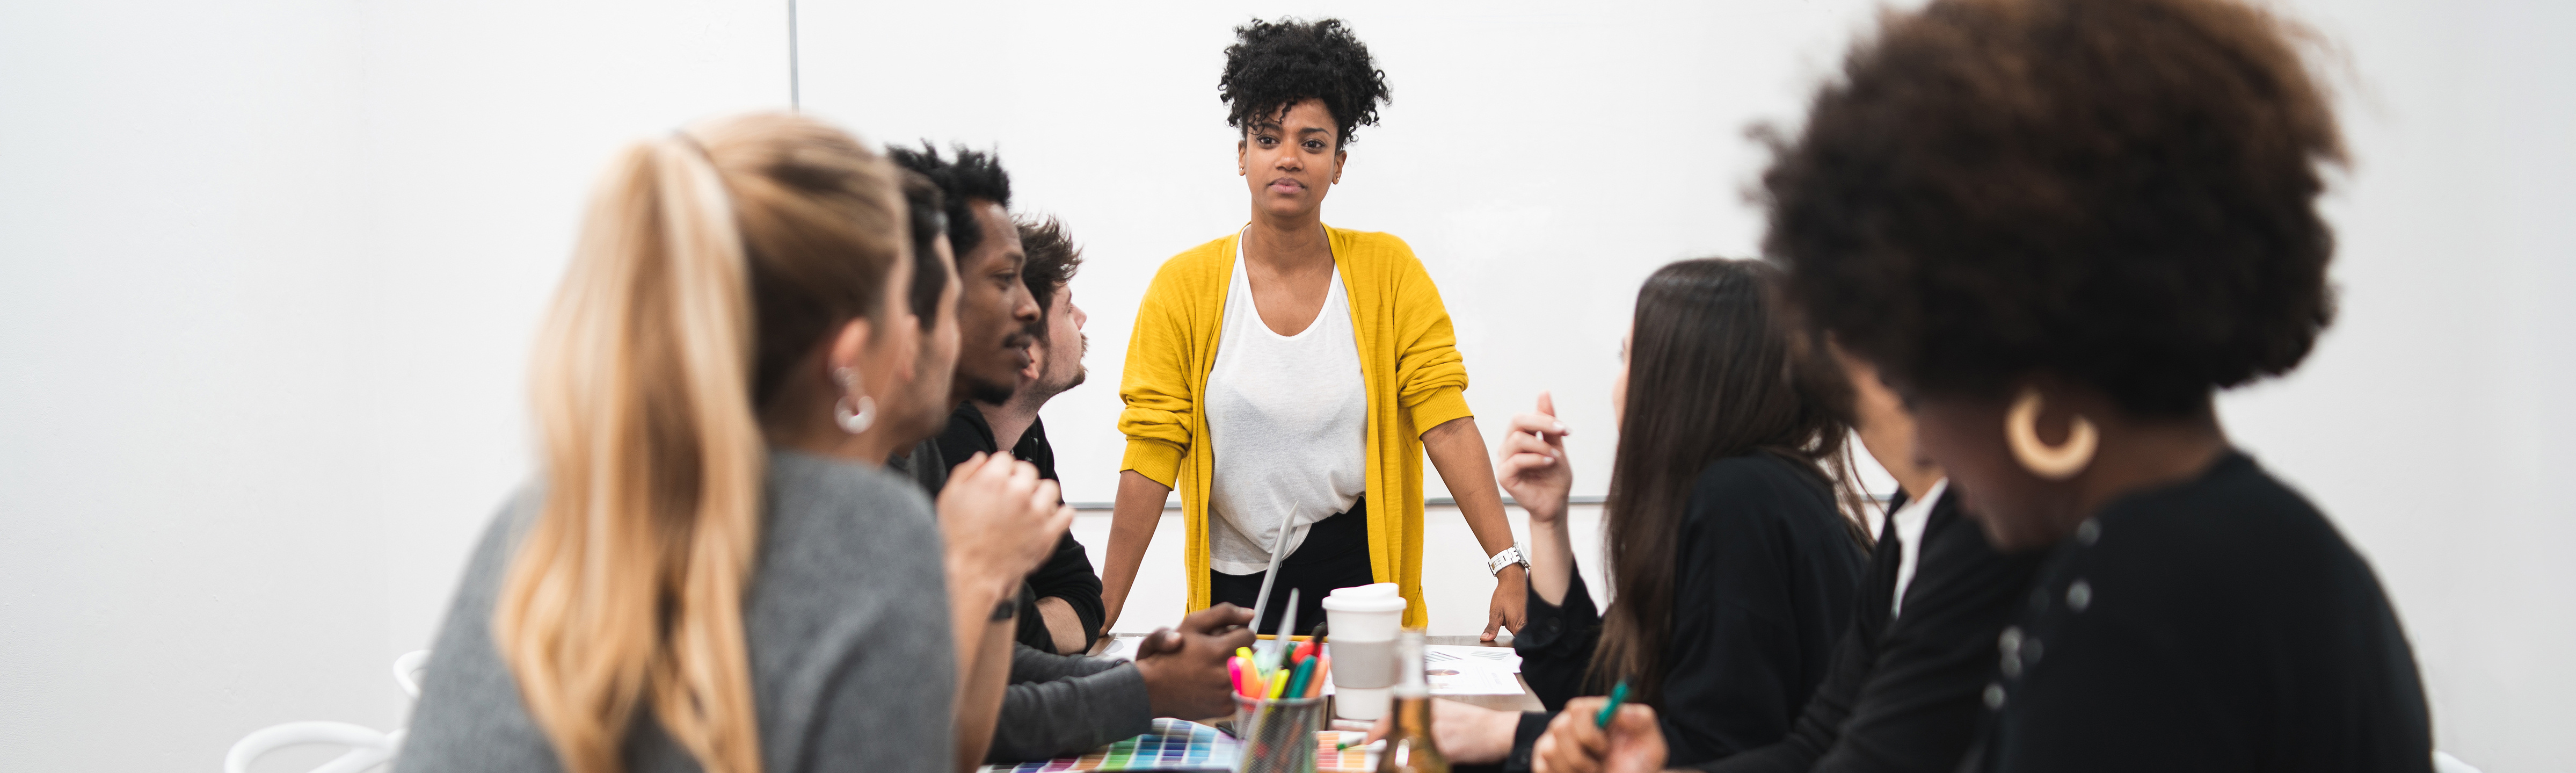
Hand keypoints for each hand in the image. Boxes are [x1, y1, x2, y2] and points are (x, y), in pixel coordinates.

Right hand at [937, 452, 1075, 599]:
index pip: (1005, 458)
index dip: (998, 469)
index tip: (996, 479)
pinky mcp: (1047, 534)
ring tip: (1028, 505)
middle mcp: (1018, 492)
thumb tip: (980, 458)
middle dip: (1018, 479)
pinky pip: (1066, 514)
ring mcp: (1036, 514)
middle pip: (1028, 470)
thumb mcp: (948, 498)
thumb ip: (965, 472)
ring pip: (1049, 488)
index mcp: (993, 479)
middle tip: (1009, 494)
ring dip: (1039, 493)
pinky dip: (1059, 514)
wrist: (967, 575)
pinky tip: (1046, 518)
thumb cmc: (956, 541)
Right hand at [1133, 603, 1255, 718]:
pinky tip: (1218, 683)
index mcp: (1220, 650)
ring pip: (1252, 674)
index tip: (1228, 638)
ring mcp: (1227, 692)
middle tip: (1223, 653)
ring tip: (1221, 668)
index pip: (1250, 636)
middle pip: (1254, 655)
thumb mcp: (1191, 624)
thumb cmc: (1171, 654)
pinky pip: (1244, 692)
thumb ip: (1223, 613)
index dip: (1239, 634)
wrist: (1154, 689)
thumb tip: (1251, 614)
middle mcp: (1226, 673)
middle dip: (1242, 651)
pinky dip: (1235, 687)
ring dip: (1242, 669)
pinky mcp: (1225, 707)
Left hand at [1363, 697, 1520, 764]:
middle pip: (1396, 731)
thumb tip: (1403, 728)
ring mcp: (1437, 733)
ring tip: (1395, 760)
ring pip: (1406, 747)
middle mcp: (1430, 716)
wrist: (1498, 731)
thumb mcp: (1447, 712)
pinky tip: (1418, 765)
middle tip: (1379, 753)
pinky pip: (1424, 760)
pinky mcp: (1446, 749)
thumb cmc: (1476, 723)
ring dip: (1398, 755)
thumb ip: (1426, 717)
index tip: (1369, 739)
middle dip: (1385, 744)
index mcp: (1430, 705)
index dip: (1377, 729)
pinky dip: (1417, 764)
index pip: (1394, 714)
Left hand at [1484, 564, 1527, 640]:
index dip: (1511, 646)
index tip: (1504, 645)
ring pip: (1524, 631)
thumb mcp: (1495, 613)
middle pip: (1521, 638)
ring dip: (1517, 630)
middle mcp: (1528, 623)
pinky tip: (1514, 616)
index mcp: (1519, 625)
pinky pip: (1526, 625)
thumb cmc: (1505, 593)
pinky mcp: (1531, 615)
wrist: (1513, 579)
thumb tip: (1486, 639)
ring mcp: (1531, 619)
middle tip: (1506, 628)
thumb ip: (1492, 628)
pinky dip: (1520, 624)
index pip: (1518, 644)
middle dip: (1513, 639)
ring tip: (1510, 618)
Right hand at [1497, 392, 1574, 525]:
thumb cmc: (1554, 477)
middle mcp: (1508, 447)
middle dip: (1541, 422)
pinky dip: (1536, 459)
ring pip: (1516, 440)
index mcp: (1518, 438)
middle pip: (1516, 421)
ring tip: (1556, 456)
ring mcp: (1504, 462)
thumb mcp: (1556, 446)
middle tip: (1561, 431)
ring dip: (1541, 445)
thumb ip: (1548, 423)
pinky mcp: (1504, 477)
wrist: (1556, 504)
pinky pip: (1516, 460)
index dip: (1545, 418)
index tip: (1566, 430)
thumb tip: (1543, 392)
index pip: (1525, 417)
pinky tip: (1550, 463)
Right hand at [1533, 698, 1664, 772]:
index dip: (1589, 732)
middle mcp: (1571, 722)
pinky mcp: (1543, 760)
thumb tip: (1619, 710)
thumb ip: (1642, 720)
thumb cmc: (1637, 765)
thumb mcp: (1651, 743)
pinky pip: (1541, 766)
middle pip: (1560, 729)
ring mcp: (1554, 741)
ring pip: (1550, 751)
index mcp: (1594, 713)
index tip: (1604, 749)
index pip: (1577, 709)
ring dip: (1574, 769)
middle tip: (1599, 766)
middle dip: (1581, 756)